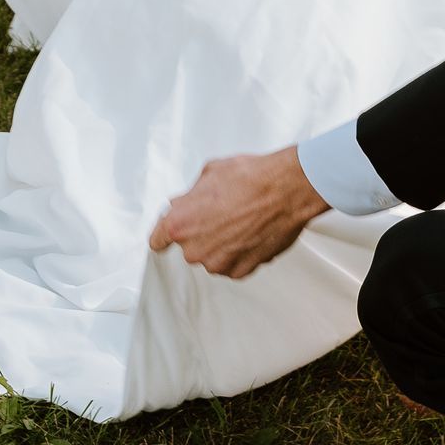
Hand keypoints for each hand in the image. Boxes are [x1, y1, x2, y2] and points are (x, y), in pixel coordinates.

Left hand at [148, 146, 327, 278]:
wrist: (286, 190)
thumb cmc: (250, 178)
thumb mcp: (210, 173)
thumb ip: (190, 195)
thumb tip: (183, 202)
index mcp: (180, 224)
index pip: (157, 240)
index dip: (165, 233)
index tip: (168, 233)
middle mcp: (195, 250)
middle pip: (189, 246)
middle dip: (201, 231)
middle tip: (221, 211)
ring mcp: (218, 264)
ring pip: (212, 255)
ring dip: (221, 243)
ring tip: (241, 218)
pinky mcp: (241, 271)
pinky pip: (233, 263)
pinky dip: (240, 251)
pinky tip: (252, 230)